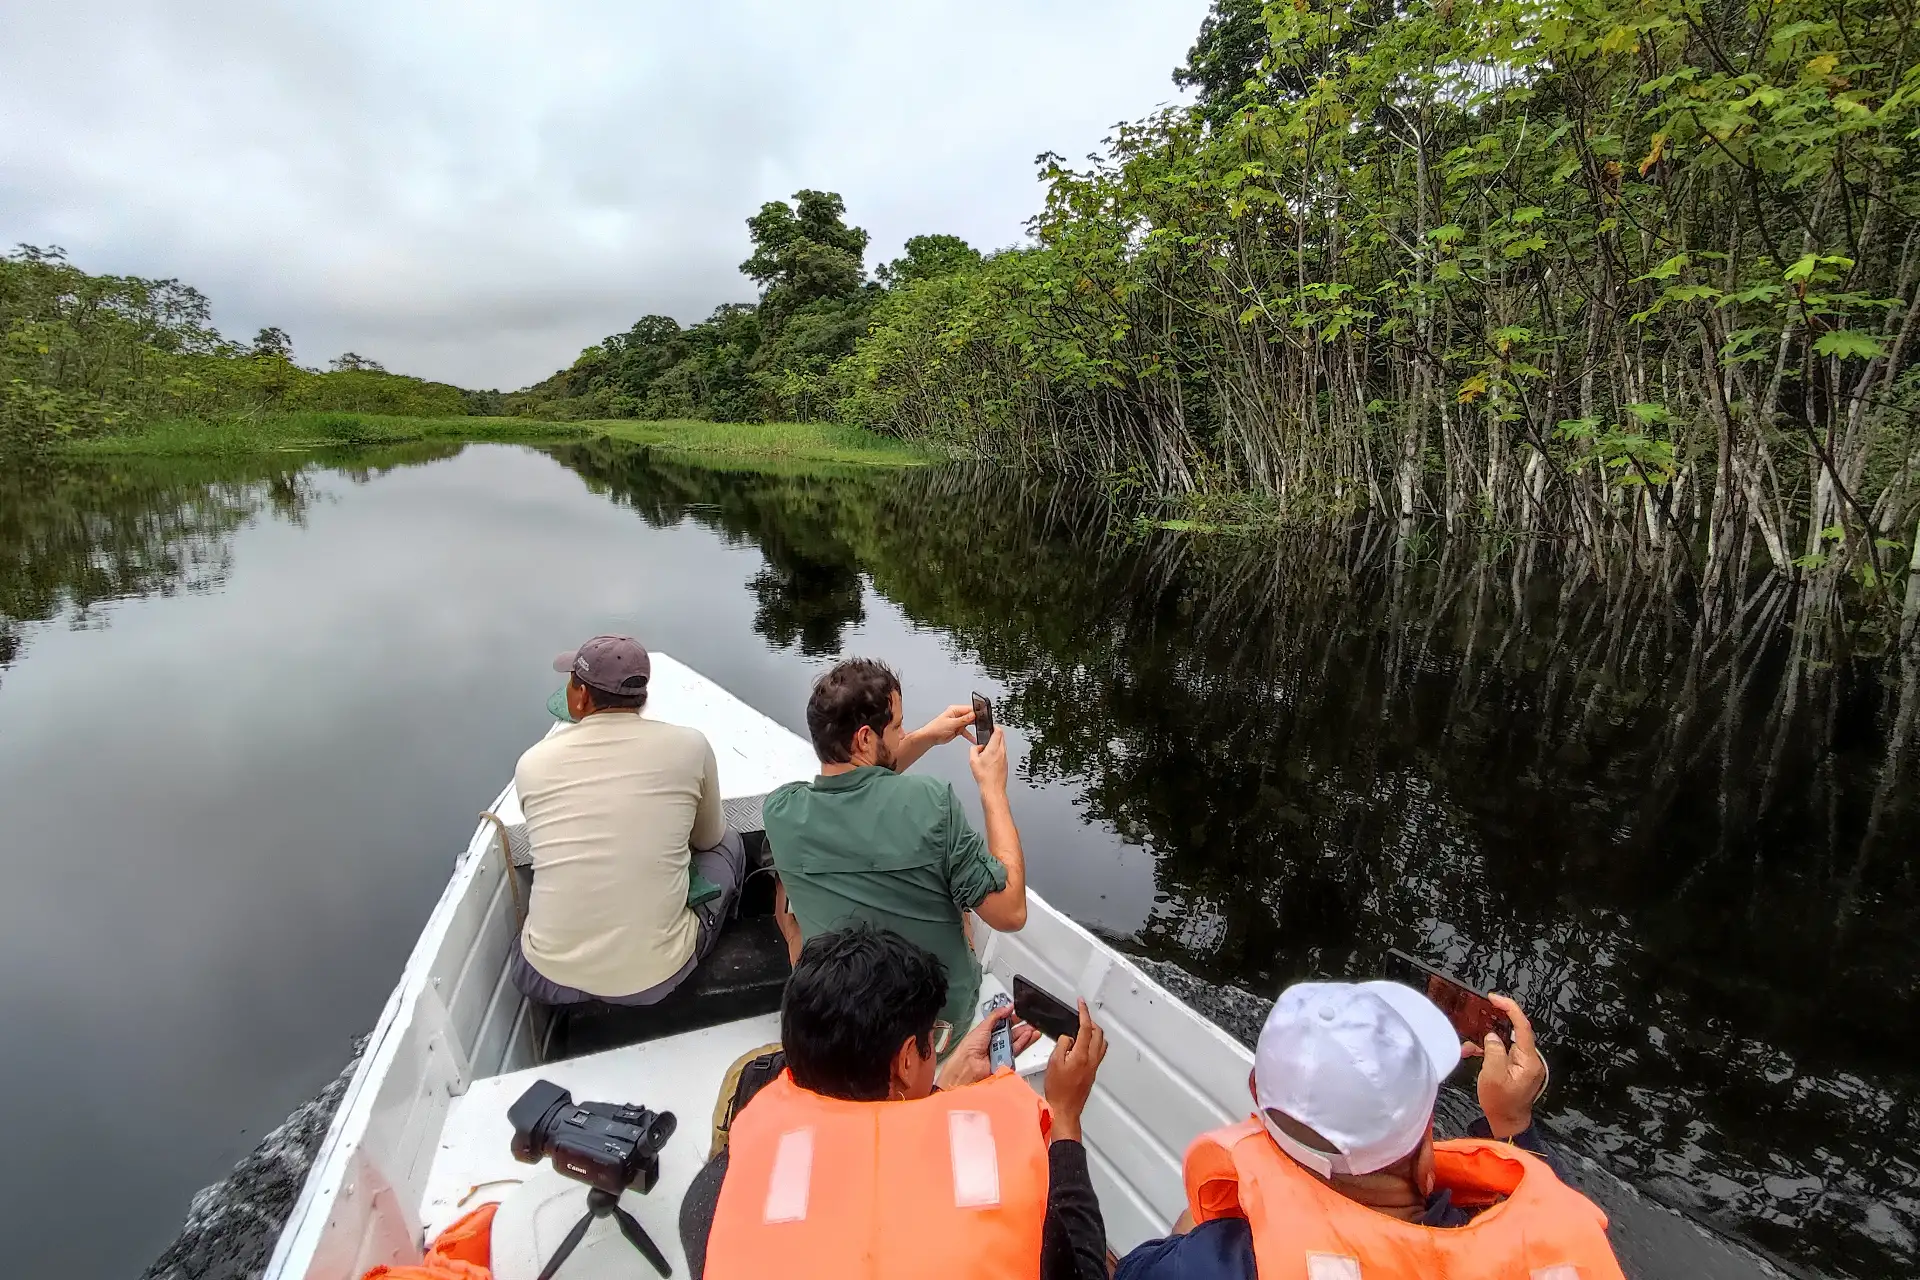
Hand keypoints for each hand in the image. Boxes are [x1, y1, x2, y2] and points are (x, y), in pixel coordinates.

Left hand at [917, 703, 977, 747]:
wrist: (930, 737)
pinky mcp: (958, 729)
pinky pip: (966, 731)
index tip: (983, 716)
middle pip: (971, 716)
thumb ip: (963, 719)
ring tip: (981, 730)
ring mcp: (958, 722)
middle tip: (983, 724)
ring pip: (970, 723)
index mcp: (955, 710)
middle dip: (977, 720)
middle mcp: (957, 715)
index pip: (969, 709)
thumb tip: (973, 715)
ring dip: (974, 727)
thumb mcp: (951, 723)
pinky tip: (974, 738)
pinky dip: (970, 735)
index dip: (976, 712)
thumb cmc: (936, 728)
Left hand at [936, 1003, 1041, 1090]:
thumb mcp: (983, 1026)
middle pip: (1011, 1031)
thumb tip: (1007, 1007)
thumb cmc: (969, 1048)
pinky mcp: (1007, 1059)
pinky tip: (1029, 1036)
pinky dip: (1023, 1042)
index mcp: (987, 1031)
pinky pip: (1017, 1049)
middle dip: (1021, 1025)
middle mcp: (995, 1041)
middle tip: (1030, 1020)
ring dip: (1025, 1033)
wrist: (969, 1066)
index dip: (1011, 1017)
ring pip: (1016, 1040)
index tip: (1018, 1011)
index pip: (1002, 1022)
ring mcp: (1001, 1051)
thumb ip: (996, 1016)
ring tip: (1033, 1027)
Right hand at [969, 725, 1008, 796]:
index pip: (998, 732)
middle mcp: (1001, 752)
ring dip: (997, 743)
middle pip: (1002, 737)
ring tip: (987, 748)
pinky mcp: (1006, 763)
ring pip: (1002, 745)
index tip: (992, 726)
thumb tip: (976, 747)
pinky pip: (1002, 752)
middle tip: (989, 735)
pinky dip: (998, 751)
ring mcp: (1005, 757)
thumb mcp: (972, 761)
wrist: (993, 789)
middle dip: (996, 734)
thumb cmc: (984, 777)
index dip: (995, 726)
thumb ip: (973, 750)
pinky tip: (990, 757)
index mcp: (994, 749)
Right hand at [1044, 1000, 1106, 1142]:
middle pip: (1098, 1033)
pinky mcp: (1093, 1072)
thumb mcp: (1053, 1063)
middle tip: (1081, 1016)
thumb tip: (1067, 1038)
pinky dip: (1094, 1042)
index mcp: (1081, 1055)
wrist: (1065, 1109)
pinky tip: (1085, 1044)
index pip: (1086, 1027)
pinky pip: (1099, 1051)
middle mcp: (1091, 1059)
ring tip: (1083, 1028)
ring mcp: (1094, 1066)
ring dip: (1094, 1032)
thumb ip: (1062, 1045)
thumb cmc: (1058, 1090)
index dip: (1084, 1012)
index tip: (1081, 1003)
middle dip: (1090, 1021)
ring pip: (1101, 1042)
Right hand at [1464, 993, 1546, 1138]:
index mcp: (1528, 1060)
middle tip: (1477, 1015)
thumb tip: (1492, 1036)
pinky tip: (1472, 1053)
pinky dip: (1488, 1050)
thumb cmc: (1500, 1103)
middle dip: (1494, 1022)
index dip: (1510, 1008)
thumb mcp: (1493, 1076)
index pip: (1523, 1026)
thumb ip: (1493, 1051)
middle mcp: (1529, 1059)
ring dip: (1486, 1040)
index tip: (1493, 998)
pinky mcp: (1516, 1068)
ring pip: (1505, 1041)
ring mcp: (1523, 1064)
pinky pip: (1502, 1052)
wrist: (1507, 1124)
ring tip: (1468, 1045)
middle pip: (1514, 1031)